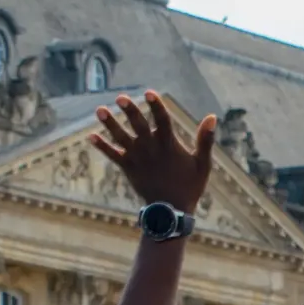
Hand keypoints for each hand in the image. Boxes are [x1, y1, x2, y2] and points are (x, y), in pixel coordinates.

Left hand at [92, 93, 217, 209]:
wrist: (171, 211)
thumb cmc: (189, 186)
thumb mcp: (202, 164)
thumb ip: (205, 140)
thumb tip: (212, 117)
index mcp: (169, 145)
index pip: (162, 120)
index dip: (156, 106)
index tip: (149, 93)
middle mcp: (151, 149)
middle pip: (139, 125)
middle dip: (130, 111)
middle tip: (120, 98)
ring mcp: (138, 158)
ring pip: (121, 137)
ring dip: (110, 124)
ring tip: (99, 110)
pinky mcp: (128, 168)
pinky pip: (113, 155)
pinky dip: (102, 146)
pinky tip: (91, 136)